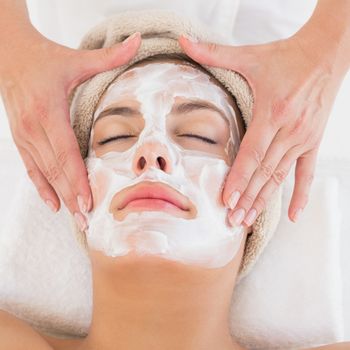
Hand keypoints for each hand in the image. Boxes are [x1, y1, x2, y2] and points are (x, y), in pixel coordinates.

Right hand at [0, 30, 140, 228]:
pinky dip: (41, 187)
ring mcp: (24, 135)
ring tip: (75, 218)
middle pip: (56, 170)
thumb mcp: (77, 59)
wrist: (9, 53)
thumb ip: (110, 56)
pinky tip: (52, 204)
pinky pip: (31, 168)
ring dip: (60, 197)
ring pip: (44, 173)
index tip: (88, 202)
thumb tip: (139, 41)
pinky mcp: (20, 138)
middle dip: (72, 197)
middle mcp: (34, 128)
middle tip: (87, 221)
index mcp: (49, 111)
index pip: (66, 153)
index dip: (77, 179)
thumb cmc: (46, 59)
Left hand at [179, 27, 347, 224]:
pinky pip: (306, 173)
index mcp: (272, 112)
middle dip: (248, 198)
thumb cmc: (286, 57)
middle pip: (265, 172)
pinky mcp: (313, 141)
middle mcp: (290, 130)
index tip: (227, 201)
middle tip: (233, 220)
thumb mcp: (250, 56)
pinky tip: (293, 214)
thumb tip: (183, 41)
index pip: (252, 154)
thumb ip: (214, 52)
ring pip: (281, 177)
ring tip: (250, 220)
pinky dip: (300, 195)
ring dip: (265, 200)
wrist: (327, 52)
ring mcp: (304, 138)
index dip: (239, 179)